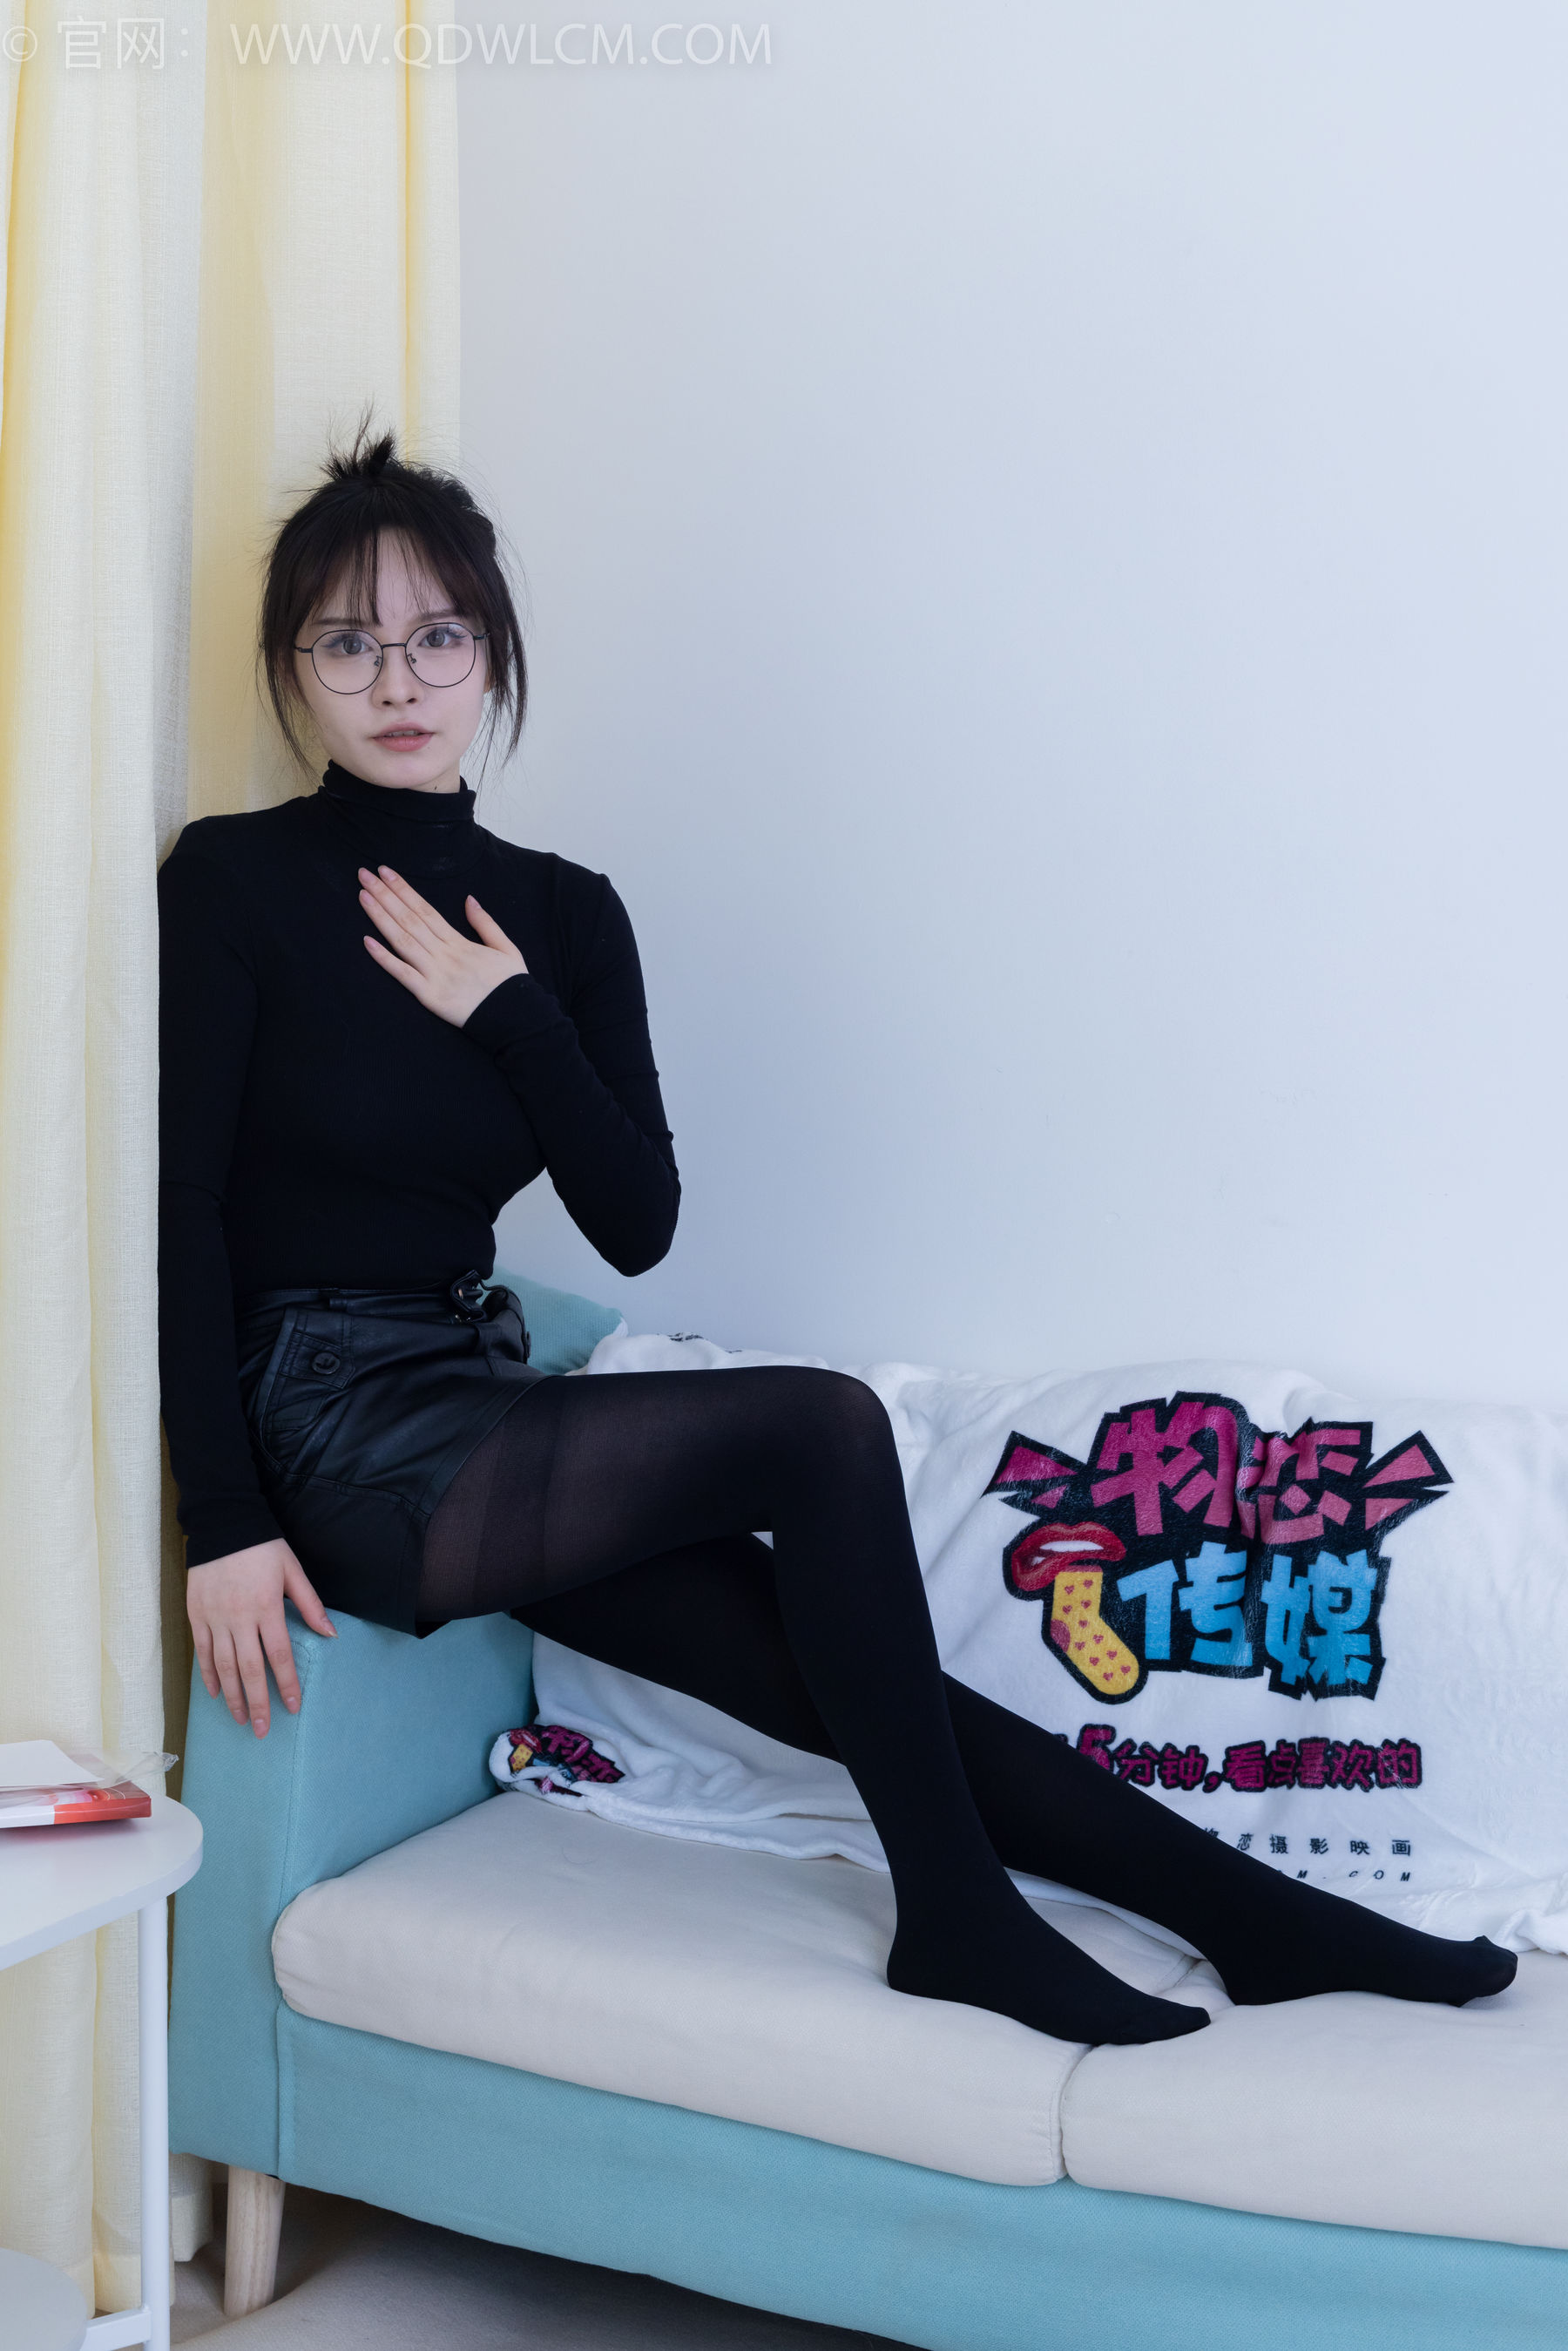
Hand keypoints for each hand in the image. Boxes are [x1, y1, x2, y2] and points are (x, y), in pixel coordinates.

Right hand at [187, 1538, 335, 1738]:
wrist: (222, 1523)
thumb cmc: (262, 1547)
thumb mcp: (293, 1570)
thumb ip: (310, 1604)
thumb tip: (331, 1634)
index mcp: (266, 1607)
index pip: (279, 1655)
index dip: (288, 1683)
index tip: (294, 1707)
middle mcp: (239, 1617)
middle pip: (250, 1669)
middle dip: (258, 1703)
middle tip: (262, 1730)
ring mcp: (214, 1618)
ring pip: (223, 1666)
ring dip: (232, 1696)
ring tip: (240, 1719)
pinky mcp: (196, 1615)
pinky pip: (202, 1652)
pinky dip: (208, 1675)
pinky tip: (216, 1694)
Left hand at [358, 865, 527, 1026]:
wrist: (518, 1018)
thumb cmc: (511, 985)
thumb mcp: (506, 947)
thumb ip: (485, 923)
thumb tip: (469, 899)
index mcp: (459, 942)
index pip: (425, 909)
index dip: (404, 890)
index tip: (386, 872)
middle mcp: (444, 954)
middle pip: (409, 919)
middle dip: (385, 895)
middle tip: (364, 875)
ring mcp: (435, 975)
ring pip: (403, 941)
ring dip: (380, 918)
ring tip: (362, 896)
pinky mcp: (430, 996)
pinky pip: (403, 975)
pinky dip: (384, 959)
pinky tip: (367, 942)